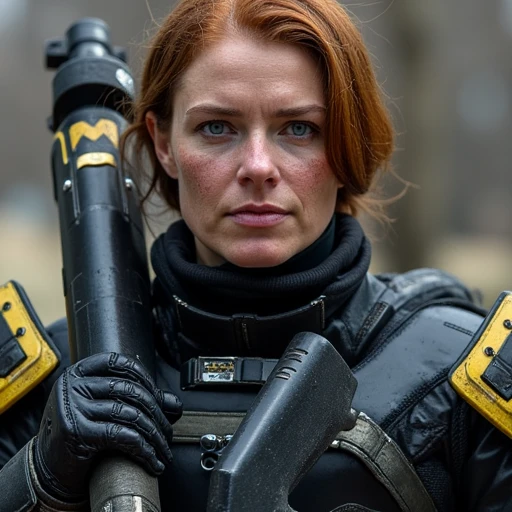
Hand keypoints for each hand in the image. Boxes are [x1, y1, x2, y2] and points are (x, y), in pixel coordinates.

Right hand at [32, 352, 181, 501]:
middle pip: (129, 389)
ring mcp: (74, 408)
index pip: (118, 362)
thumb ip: (135, 399)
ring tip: (163, 447)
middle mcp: (73, 386)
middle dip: (156, 411)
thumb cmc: (79, 431)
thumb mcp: (102, 407)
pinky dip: (143, 449)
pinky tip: (152, 458)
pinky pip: (122, 435)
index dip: (143, 374)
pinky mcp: (77, 432)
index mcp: (78, 372)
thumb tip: (174, 403)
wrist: (48, 466)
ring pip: (129, 414)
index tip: (158, 393)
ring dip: (154, 433)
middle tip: (168, 429)